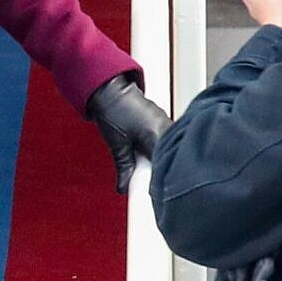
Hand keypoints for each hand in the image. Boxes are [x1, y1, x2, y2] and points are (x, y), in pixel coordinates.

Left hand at [86, 74, 170, 192]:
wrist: (110, 89)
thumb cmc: (112, 109)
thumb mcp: (117, 143)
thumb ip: (124, 167)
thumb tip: (124, 187)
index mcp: (158, 135)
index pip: (166, 165)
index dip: (160, 179)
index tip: (154, 191)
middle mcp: (167, 128)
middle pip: (171, 158)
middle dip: (162, 171)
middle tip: (149, 182)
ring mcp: (166, 124)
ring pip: (170, 150)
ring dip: (161, 160)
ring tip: (148, 169)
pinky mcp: (162, 122)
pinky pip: (166, 141)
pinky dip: (159, 150)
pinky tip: (150, 157)